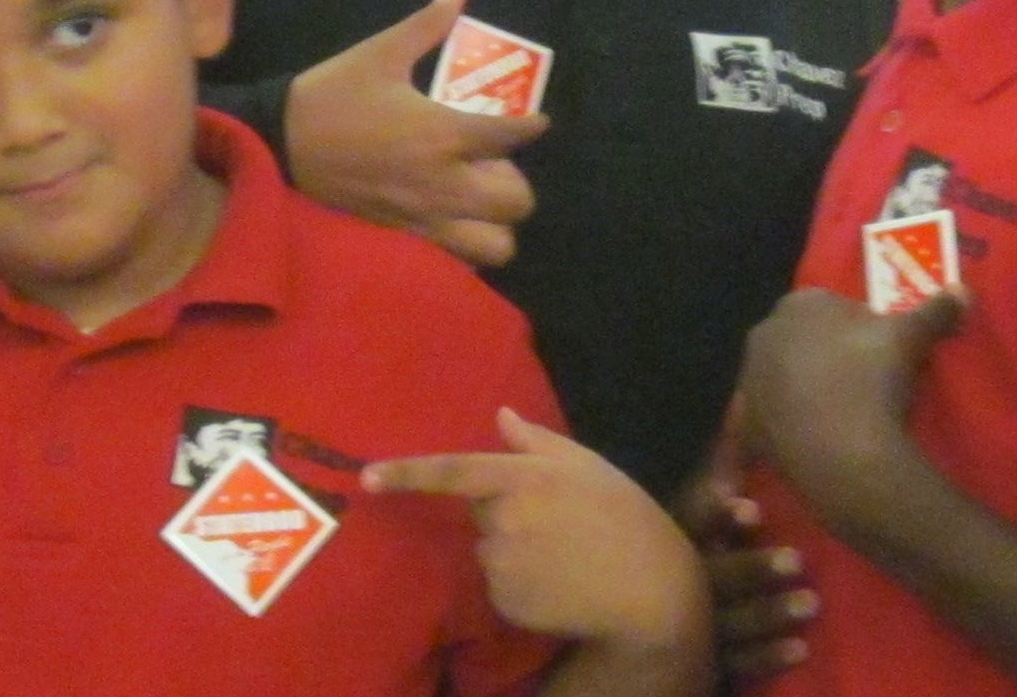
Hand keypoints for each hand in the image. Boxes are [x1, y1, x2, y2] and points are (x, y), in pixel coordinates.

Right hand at [285, 0, 549, 265]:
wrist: (277, 143)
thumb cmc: (332, 96)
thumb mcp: (380, 53)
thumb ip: (428, 26)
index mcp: (443, 133)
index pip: (512, 136)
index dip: (532, 126)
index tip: (534, 121)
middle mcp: (444, 183)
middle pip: (516, 201)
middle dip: (515, 182)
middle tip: (493, 163)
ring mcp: (425, 218)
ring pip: (495, 244)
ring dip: (497, 222)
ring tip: (476, 198)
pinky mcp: (404, 238)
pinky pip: (456, 258)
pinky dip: (465, 242)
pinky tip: (449, 216)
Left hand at [366, 408, 708, 653]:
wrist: (650, 590)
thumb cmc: (626, 517)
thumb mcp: (589, 466)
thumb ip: (537, 441)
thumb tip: (500, 415)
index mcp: (523, 478)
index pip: (453, 470)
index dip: (406, 474)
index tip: (365, 478)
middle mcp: (503, 519)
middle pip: (480, 514)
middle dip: (505, 515)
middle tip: (558, 523)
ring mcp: (502, 563)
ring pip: (489, 552)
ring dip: (514, 552)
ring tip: (564, 556)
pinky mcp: (505, 601)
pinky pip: (499, 588)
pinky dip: (521, 587)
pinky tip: (558, 584)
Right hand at [675, 433, 814, 683]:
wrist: (653, 625)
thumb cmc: (691, 541)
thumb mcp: (699, 498)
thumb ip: (720, 457)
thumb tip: (744, 398)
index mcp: (665, 541)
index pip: (682, 527)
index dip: (711, 517)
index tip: (750, 508)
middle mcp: (671, 586)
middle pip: (706, 580)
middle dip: (750, 570)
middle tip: (797, 560)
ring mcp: (684, 632)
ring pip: (723, 627)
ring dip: (766, 615)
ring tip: (811, 604)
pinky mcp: (702, 667)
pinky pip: (732, 667)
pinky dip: (765, 659)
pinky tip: (800, 650)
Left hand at [736, 288, 962, 516]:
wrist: (844, 454)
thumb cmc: (874, 380)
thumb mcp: (911, 338)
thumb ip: (935, 310)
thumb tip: (962, 290)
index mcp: (798, 305)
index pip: (828, 304)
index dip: (855, 324)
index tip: (879, 347)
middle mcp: (765, 336)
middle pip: (801, 339)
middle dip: (826, 352)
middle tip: (864, 378)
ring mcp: (750, 382)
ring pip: (783, 377)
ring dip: (805, 387)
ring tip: (844, 410)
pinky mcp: (749, 426)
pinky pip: (769, 421)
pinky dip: (785, 427)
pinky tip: (810, 439)